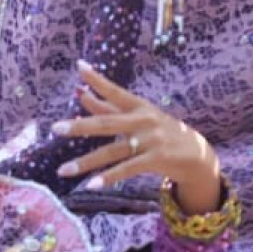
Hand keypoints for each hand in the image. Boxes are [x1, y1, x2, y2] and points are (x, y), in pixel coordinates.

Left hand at [53, 61, 221, 214]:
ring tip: (63, 171)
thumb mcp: (138, 117)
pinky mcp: (156, 159)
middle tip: (55, 129)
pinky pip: (127, 169)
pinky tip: (90, 185)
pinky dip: (108, 177)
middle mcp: (143, 120)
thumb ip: (109, 108)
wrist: (197, 155)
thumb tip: (82, 94)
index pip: (115, 91)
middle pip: (106, 122)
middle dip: (80, 126)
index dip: (97, 80)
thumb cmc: (160, 133)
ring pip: (111, 151)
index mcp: (139, 106)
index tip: (79, 67)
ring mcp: (150, 140)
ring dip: (85, 162)